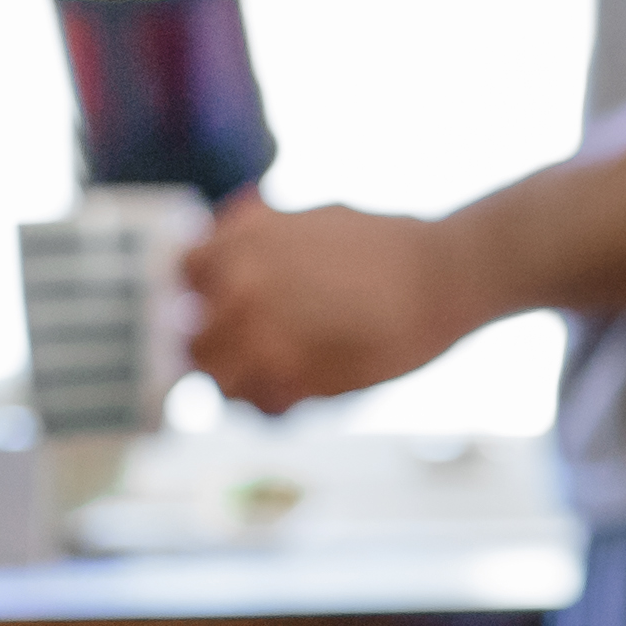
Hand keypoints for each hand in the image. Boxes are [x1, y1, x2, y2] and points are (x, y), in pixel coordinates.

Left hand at [180, 200, 488, 410]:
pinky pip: (262, 408)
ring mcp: (265, 338)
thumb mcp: (312, 217)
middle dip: (216, 351)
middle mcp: (241, 289)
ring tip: (276, 380)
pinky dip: (275, 406)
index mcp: (241, 245)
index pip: (181, 277)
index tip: (212, 311)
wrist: (444, 276)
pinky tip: (300, 394)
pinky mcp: (297, 380)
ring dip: (243, 385)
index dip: (196, 298)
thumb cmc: (385, 244)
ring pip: (221, 382)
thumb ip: (260, 229)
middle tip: (249, 356)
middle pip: (192, 341)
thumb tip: (224, 227)